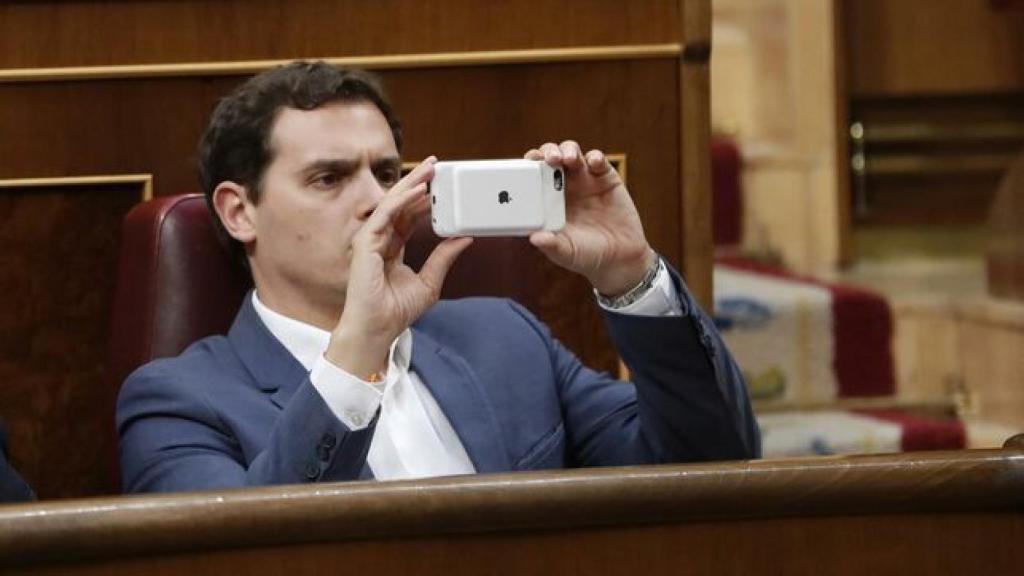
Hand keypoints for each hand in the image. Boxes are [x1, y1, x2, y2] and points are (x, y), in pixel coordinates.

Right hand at [326, 157, 472, 377]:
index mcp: (392, 247)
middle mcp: (381, 240)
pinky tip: (419, 191)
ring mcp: (371, 240)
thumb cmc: (396, 311)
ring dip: (411, 184)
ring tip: (430, 169)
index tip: (440, 185)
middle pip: (400, 203)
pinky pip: (385, 215)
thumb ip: (443, 258)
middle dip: (417, 182)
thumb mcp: (430, 282)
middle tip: (436, 165)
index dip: (423, 199)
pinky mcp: (365, 244)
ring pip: (392, 203)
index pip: (408, 215)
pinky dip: (401, 200)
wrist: (378, 329)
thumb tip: (463, 238)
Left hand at [525, 141, 653, 296]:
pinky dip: (595, 157)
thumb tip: (534, 238)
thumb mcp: (566, 253)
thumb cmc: (586, 255)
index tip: (526, 164)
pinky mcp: (606, 178)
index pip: (533, 175)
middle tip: (548, 158)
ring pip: (572, 153)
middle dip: (547, 152)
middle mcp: (564, 186)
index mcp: (547, 200)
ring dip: (568, 150)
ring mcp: (585, 180)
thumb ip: (551, 245)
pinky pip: (599, 161)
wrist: (619, 258)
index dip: (528, 165)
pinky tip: (593, 163)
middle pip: (551, 157)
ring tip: (569, 159)